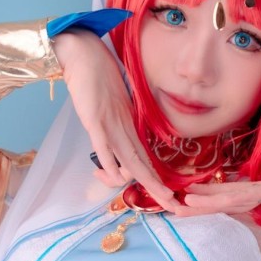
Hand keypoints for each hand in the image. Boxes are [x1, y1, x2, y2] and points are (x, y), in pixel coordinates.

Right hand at [52, 29, 174, 209]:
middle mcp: (123, 130)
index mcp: (128, 128)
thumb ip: (118, 125)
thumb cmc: (99, 77)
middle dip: (159, 189)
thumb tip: (121, 143)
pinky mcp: (94, 121)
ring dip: (145, 182)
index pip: (145, 160)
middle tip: (175, 207)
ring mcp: (110, 126)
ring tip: (158, 197)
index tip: (168, 197)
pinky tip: (118, 177)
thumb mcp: (112, 106)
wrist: (85, 54)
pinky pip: (104, 146)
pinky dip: (110, 164)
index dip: (156, 181)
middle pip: (143, 166)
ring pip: (130, 160)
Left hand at [178, 132, 260, 235]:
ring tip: (180, 204)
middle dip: (201, 205)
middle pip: (227, 199)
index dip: (216, 206)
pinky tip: (206, 199)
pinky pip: (246, 194)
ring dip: (205, 201)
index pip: (238, 203)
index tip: (195, 209)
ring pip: (230, 196)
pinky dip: (225, 197)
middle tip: (173, 208)